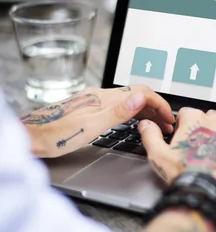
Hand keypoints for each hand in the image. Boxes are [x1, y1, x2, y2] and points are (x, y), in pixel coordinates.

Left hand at [20, 86, 174, 157]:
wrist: (30, 139)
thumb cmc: (55, 137)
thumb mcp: (91, 127)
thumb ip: (118, 111)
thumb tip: (140, 96)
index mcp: (103, 98)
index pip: (141, 92)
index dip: (159, 104)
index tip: (169, 117)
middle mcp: (100, 96)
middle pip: (137, 95)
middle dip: (156, 108)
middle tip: (167, 125)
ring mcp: (94, 102)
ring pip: (128, 101)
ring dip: (146, 111)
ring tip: (155, 125)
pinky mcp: (90, 109)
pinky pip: (119, 106)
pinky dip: (133, 113)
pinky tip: (134, 123)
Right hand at [139, 108, 215, 204]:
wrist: (207, 193)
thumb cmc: (184, 175)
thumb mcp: (158, 156)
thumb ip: (151, 135)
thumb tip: (146, 124)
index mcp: (195, 119)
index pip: (188, 113)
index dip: (184, 127)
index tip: (184, 139)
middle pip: (211, 116)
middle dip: (206, 128)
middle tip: (200, 148)